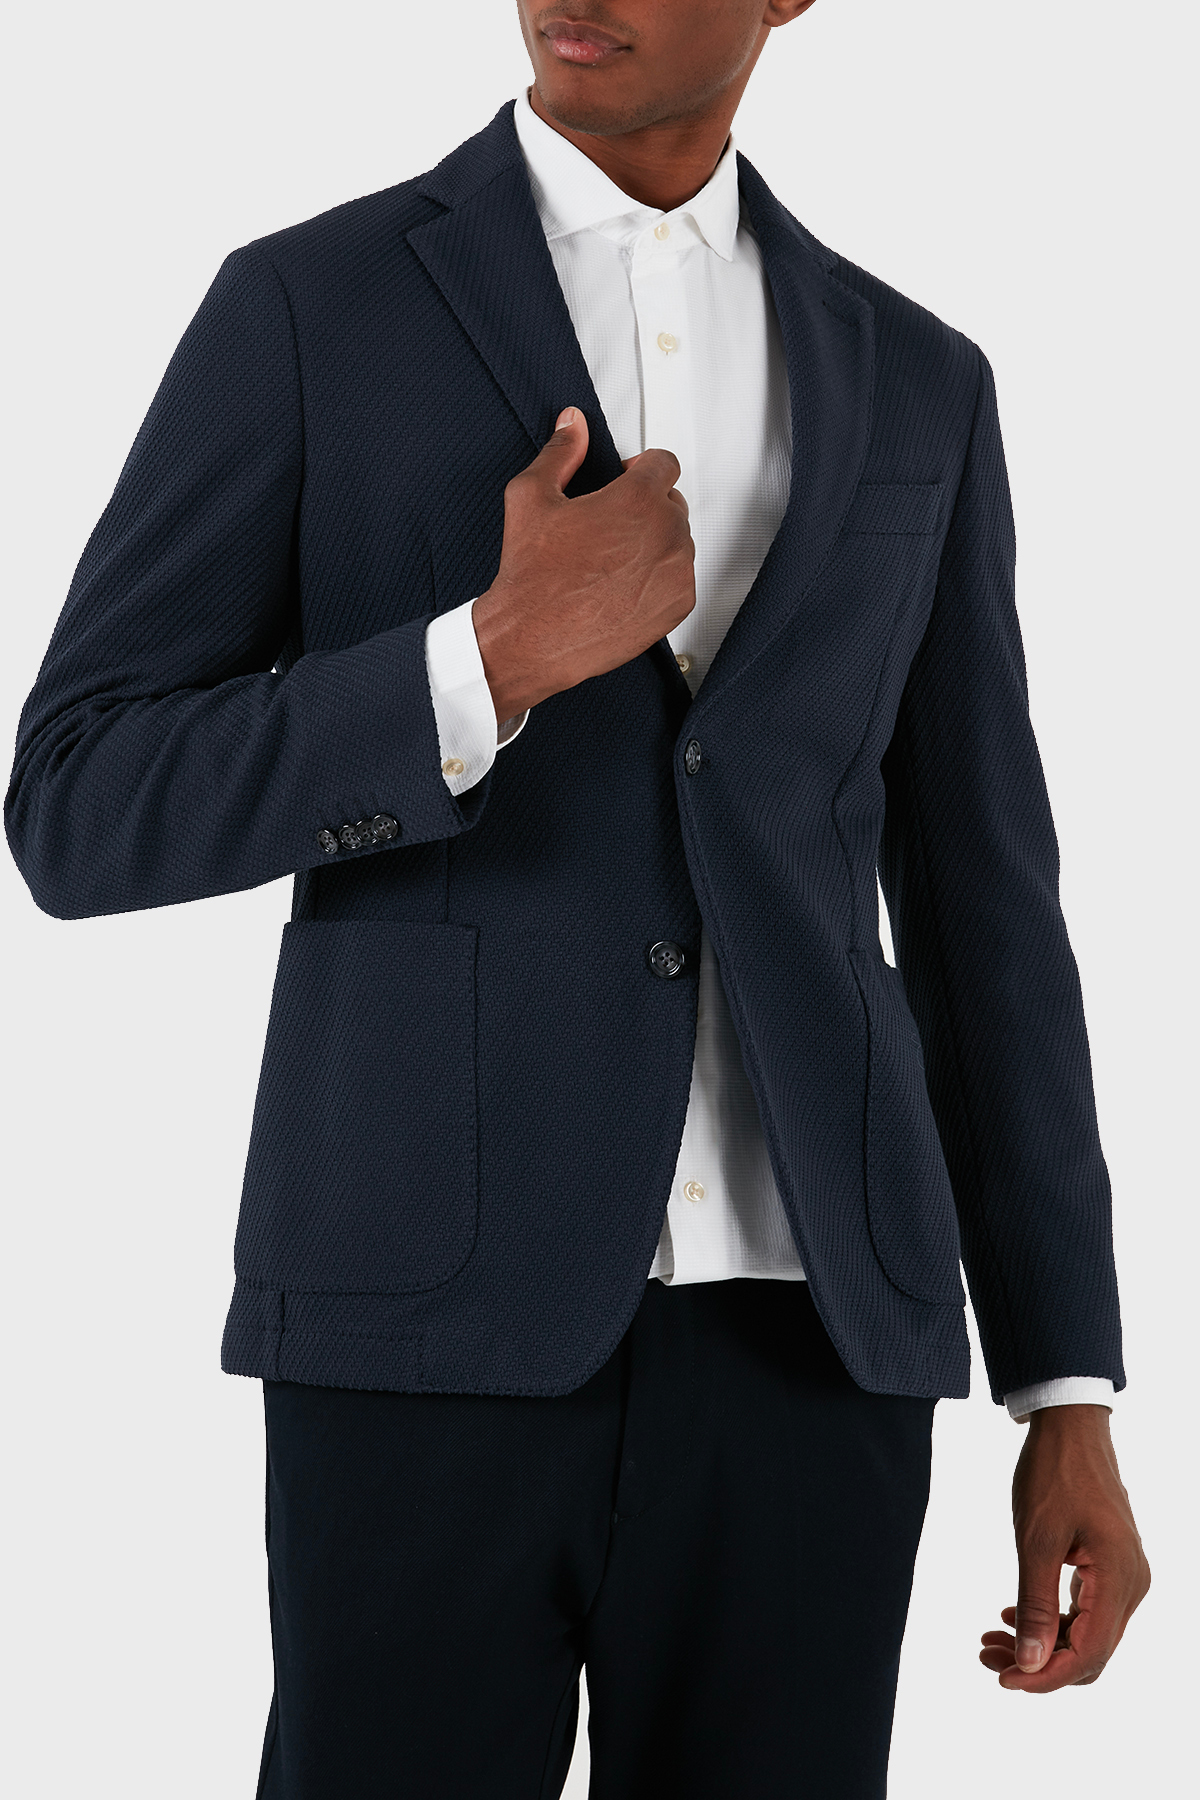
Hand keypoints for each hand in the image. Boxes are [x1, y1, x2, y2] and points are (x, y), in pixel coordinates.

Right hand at [471, 407, 694, 720]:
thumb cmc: (532, 575)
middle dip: (646, 508)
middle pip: (673, 503)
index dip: (642, 468)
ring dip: (654, 543)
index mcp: (637, 499)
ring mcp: (676, 571)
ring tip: (613, 561)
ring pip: (678, 541)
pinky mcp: (678, 604)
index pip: (664, 463)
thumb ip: (560, 452)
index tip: (627, 481)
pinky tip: (623, 585)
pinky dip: (659, 578)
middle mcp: (666, 532)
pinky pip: (681, 578)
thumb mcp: (531, 497)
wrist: (533, 638)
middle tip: (611, 528)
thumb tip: (572, 424)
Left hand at [979, 1403, 1149, 1691]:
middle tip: (987, 1656)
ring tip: (990, 1638)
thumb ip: (1035, 1605)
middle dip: (1038, 1663)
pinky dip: (1050, 1619)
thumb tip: (1031, 1664)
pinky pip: (1084, 1610)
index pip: (1088, 1655)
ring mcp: (1123, 1576)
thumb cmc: (1053, 1474)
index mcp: (1120, 1581)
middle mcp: (1131, 1586)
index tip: (1002, 1678)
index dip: (1046, 1677)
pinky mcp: (1109, 1566)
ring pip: (1085, 1633)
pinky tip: (1011, 1613)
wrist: (1070, 1426)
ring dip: (1041, 1642)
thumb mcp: (1037, 1540)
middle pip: (1089, 1652)